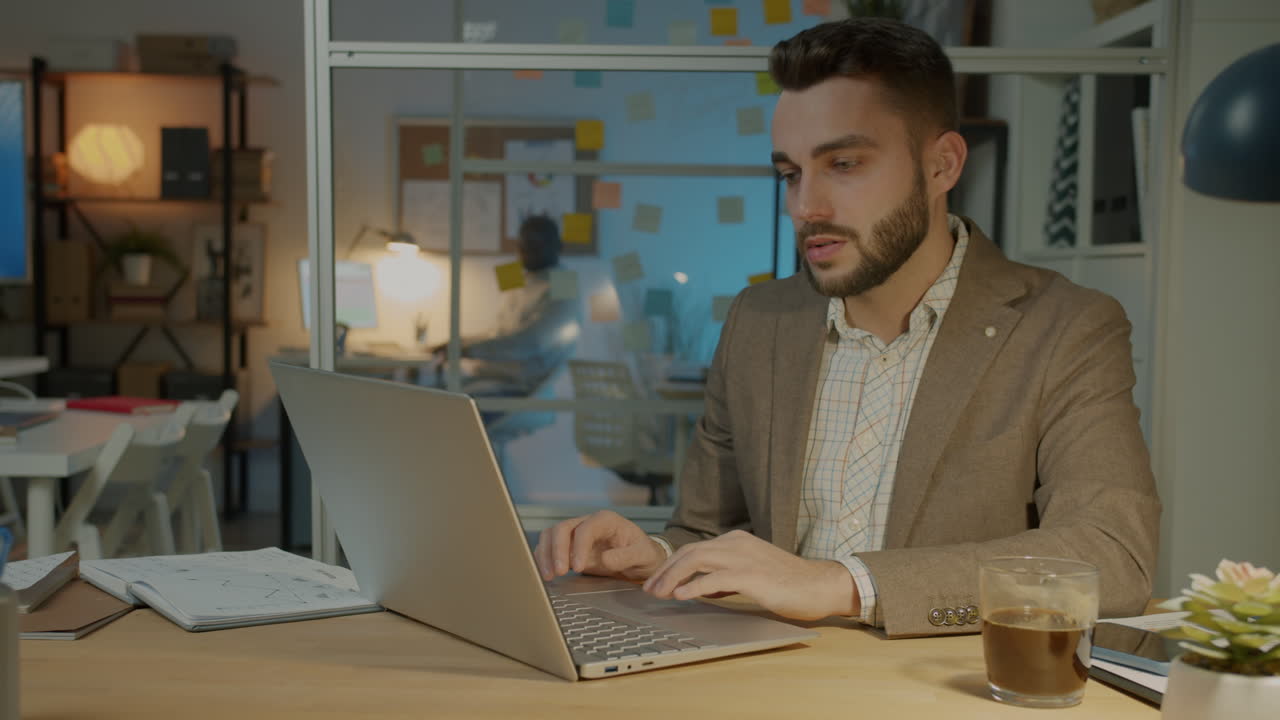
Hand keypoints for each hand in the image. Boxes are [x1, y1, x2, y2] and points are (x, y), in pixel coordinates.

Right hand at [533, 510, 666, 582]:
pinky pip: (550, 548)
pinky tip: (546, 573)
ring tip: (549, 575)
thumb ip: (626, 556)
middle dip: (557, 550)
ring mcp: (577, 535)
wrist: (642, 559)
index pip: (585, 528)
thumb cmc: (643, 553)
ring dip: (546, 554)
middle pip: (562, 529)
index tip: (579, 567)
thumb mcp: (642, 555)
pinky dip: (544, 559)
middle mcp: (588, 524)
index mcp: (606, 520)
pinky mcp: (570, 548)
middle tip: (559, 572)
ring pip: (552, 536)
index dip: (579, 547)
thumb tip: (606, 559)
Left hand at [641, 530, 859, 620]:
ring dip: (673, 578)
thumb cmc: (788, 583)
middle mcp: (736, 544)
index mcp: (735, 541)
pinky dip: (694, 586)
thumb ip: (725, 577)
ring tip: (658, 594)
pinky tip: (681, 596)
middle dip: (665, 571)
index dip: (671, 565)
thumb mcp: (750, 574)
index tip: (656, 582)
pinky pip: (715, 578)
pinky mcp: (751, 575)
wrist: (818, 585)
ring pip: (696, 560)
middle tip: (649, 590)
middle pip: (689, 552)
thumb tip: (700, 587)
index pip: (694, 549)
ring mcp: (743, 557)